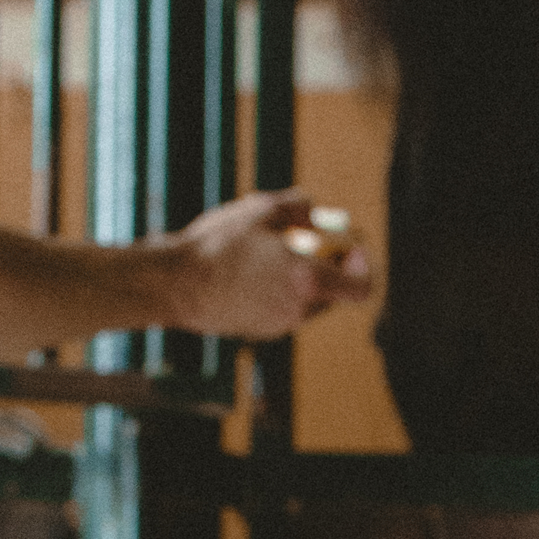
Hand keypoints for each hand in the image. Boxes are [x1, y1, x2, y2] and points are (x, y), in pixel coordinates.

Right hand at [166, 188, 371, 337]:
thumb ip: (298, 206)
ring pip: (308, 300)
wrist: (174, 285)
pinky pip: (284, 308)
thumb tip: (316, 210)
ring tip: (270, 252)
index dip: (363, 267)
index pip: (362, 288)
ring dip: (301, 277)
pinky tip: (249, 272)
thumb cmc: (217, 245)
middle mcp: (300, 310)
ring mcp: (282, 325)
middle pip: (335, 292)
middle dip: (328, 265)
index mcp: (308, 280)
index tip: (351, 248)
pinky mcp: (263, 331)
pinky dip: (279, 290)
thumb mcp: (260, 210)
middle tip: (309, 240)